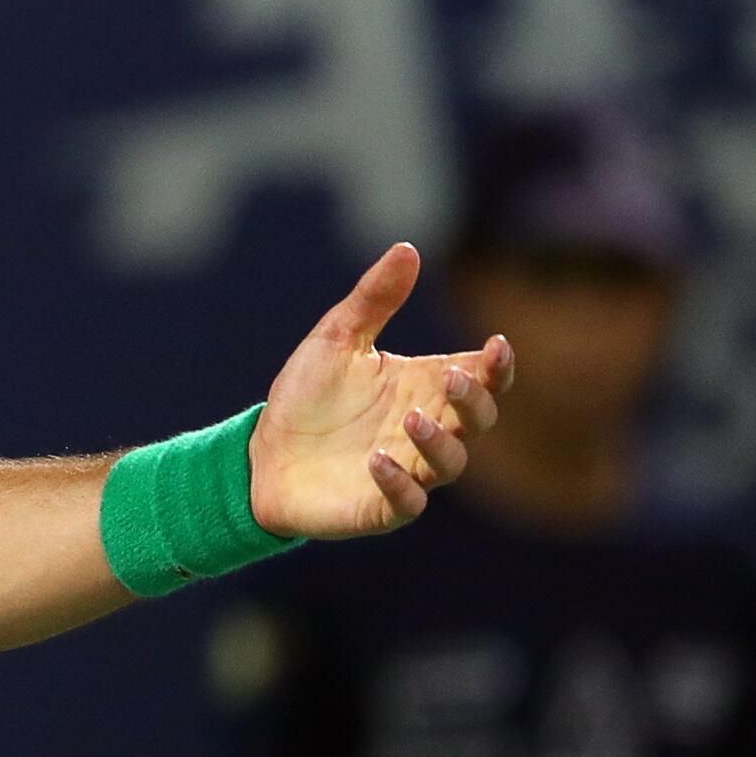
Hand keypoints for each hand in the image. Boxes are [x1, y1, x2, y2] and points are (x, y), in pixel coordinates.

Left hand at [248, 244, 513, 539]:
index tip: (496, 346)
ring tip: (410, 417)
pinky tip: (379, 461)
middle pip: (477, 420)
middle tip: (452, 379)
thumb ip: (373, 299)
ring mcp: (407, 471)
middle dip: (474, 400)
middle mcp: (426, 430)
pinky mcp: (379, 507)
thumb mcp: (335, 339)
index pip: (481, 378)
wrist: (258, 455)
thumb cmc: (306, 398)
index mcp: (424, 387)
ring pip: (450, 463)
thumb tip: (408, 249)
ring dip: (438, 442)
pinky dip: (399, 484)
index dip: (497, 367)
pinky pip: (406, 503)